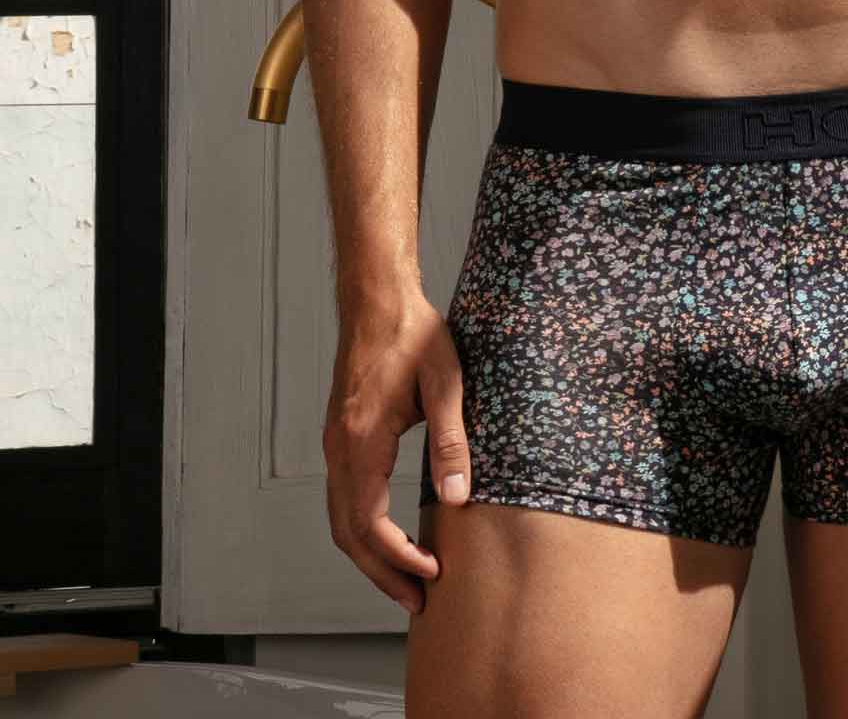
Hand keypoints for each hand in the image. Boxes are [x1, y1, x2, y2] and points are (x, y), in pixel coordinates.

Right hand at [322, 295, 469, 616]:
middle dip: (382, 573)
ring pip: (341, 520)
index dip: (397, 558)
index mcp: (361, 440)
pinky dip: (363, 529)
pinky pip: (343, 498)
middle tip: (418, 601)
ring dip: (370, 556)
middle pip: (348, 534)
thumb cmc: (413, 334)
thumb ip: (451, 442)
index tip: (431, 574)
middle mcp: (339, 448)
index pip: (369, 523)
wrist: (377, 300)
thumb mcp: (446, 384)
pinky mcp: (341, 437)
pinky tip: (391, 536)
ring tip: (407, 579)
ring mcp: (335, 444)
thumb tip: (458, 499)